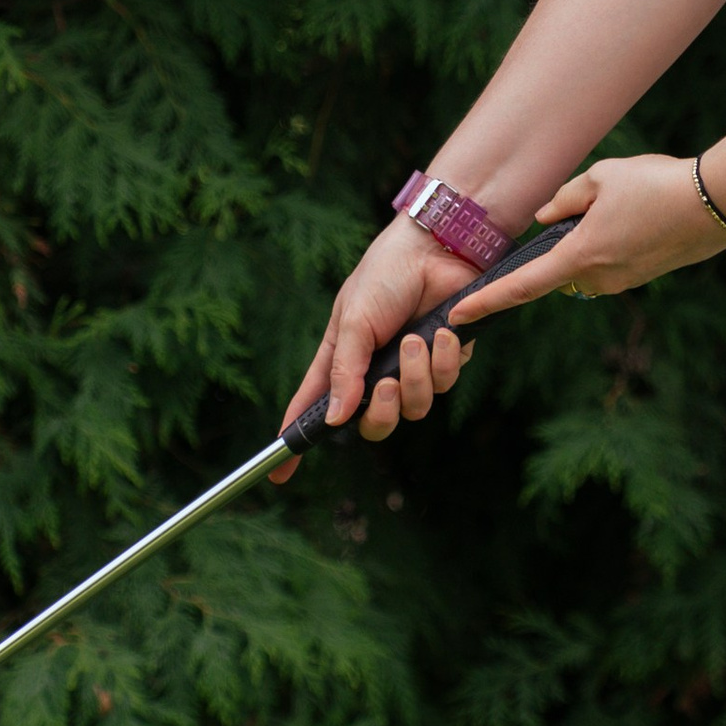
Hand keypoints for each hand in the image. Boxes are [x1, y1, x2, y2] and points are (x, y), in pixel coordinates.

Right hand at [274, 221, 484, 475]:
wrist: (436, 249)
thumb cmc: (385, 276)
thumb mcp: (352, 321)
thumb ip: (344, 371)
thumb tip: (333, 419)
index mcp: (341, 361)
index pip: (313, 409)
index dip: (297, 441)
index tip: (280, 476)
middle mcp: (374, 371)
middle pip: (373, 425)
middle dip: (381, 411)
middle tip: (384, 382)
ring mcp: (410, 368)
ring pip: (414, 408)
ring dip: (415, 377)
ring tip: (416, 339)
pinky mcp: (444, 359)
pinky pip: (444, 383)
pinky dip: (443, 359)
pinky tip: (442, 332)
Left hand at [456, 152, 725, 313]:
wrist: (715, 203)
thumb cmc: (655, 185)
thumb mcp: (600, 178)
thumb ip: (563, 200)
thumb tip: (545, 218)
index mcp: (579, 257)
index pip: (522, 286)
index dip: (487, 300)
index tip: (458, 314)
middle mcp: (599, 279)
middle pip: (558, 265)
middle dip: (562, 239)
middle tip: (593, 201)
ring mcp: (624, 281)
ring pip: (586, 262)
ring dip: (589, 237)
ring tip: (626, 200)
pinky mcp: (643, 276)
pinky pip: (611, 261)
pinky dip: (612, 240)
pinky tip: (638, 212)